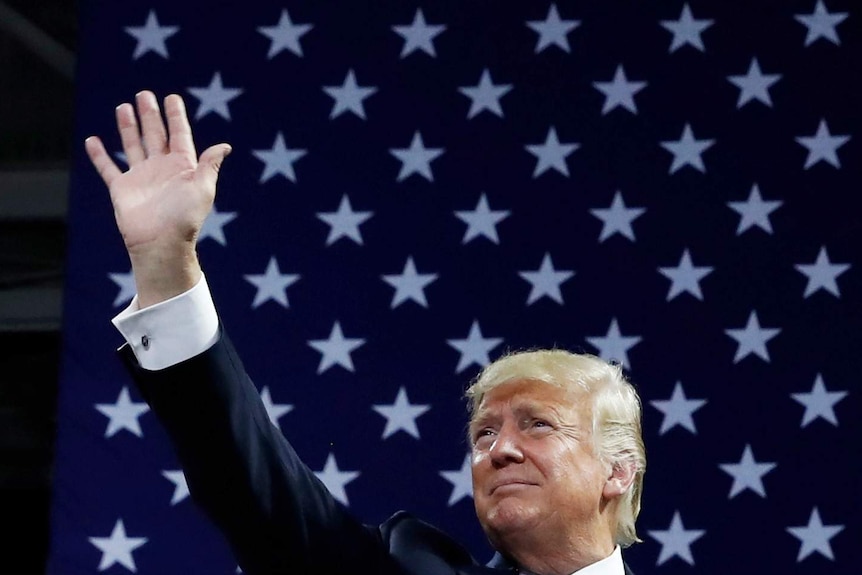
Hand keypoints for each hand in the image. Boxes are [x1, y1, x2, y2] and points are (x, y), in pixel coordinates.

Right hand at [85, 91, 231, 306]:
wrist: (161, 243)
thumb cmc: (185, 217)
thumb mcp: (203, 188)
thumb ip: (209, 165)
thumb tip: (225, 146)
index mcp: (182, 166)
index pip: (179, 134)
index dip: (176, 116)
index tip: (172, 97)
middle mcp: (161, 168)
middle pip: (155, 134)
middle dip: (150, 114)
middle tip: (144, 94)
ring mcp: (141, 177)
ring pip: (133, 145)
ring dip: (128, 127)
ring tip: (124, 107)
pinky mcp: (122, 188)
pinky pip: (108, 168)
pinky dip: (100, 155)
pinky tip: (93, 140)